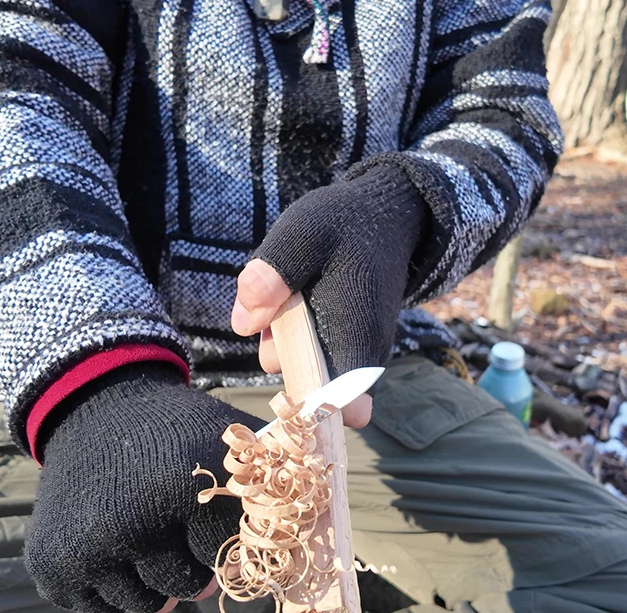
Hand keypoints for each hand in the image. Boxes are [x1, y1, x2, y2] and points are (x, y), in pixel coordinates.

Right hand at [24, 362, 265, 612]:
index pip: (227, 555)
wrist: (95, 408)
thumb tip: (292, 537)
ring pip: (145, 607)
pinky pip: (100, 609)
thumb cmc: (173, 432)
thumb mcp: (225, 440)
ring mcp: (87, 549)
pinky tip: (113, 544)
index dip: (224, 535)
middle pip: (188, 587)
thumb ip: (264, 486)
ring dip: (151, 580)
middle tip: (174, 522)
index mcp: (182, 488)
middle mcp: (130, 524)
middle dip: (190, 562)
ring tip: (144, 531)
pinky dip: (111, 586)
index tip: (210, 509)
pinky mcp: (52, 566)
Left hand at [230, 164, 429, 427]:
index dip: (309, 409)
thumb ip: (275, 272)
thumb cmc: (346, 224)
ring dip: (281, 338)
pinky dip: (290, 330)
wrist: (383, 216)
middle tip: (275, 310)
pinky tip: (290, 299)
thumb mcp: (304, 232)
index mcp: (355, 336)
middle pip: (304, 384)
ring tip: (284, 294)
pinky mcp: (339, 343)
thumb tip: (243, 324)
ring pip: (300, 366)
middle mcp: (358, 354)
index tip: (286, 392)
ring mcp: (348, 350)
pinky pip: (305, 351)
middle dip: (279, 353)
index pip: (339, 401)